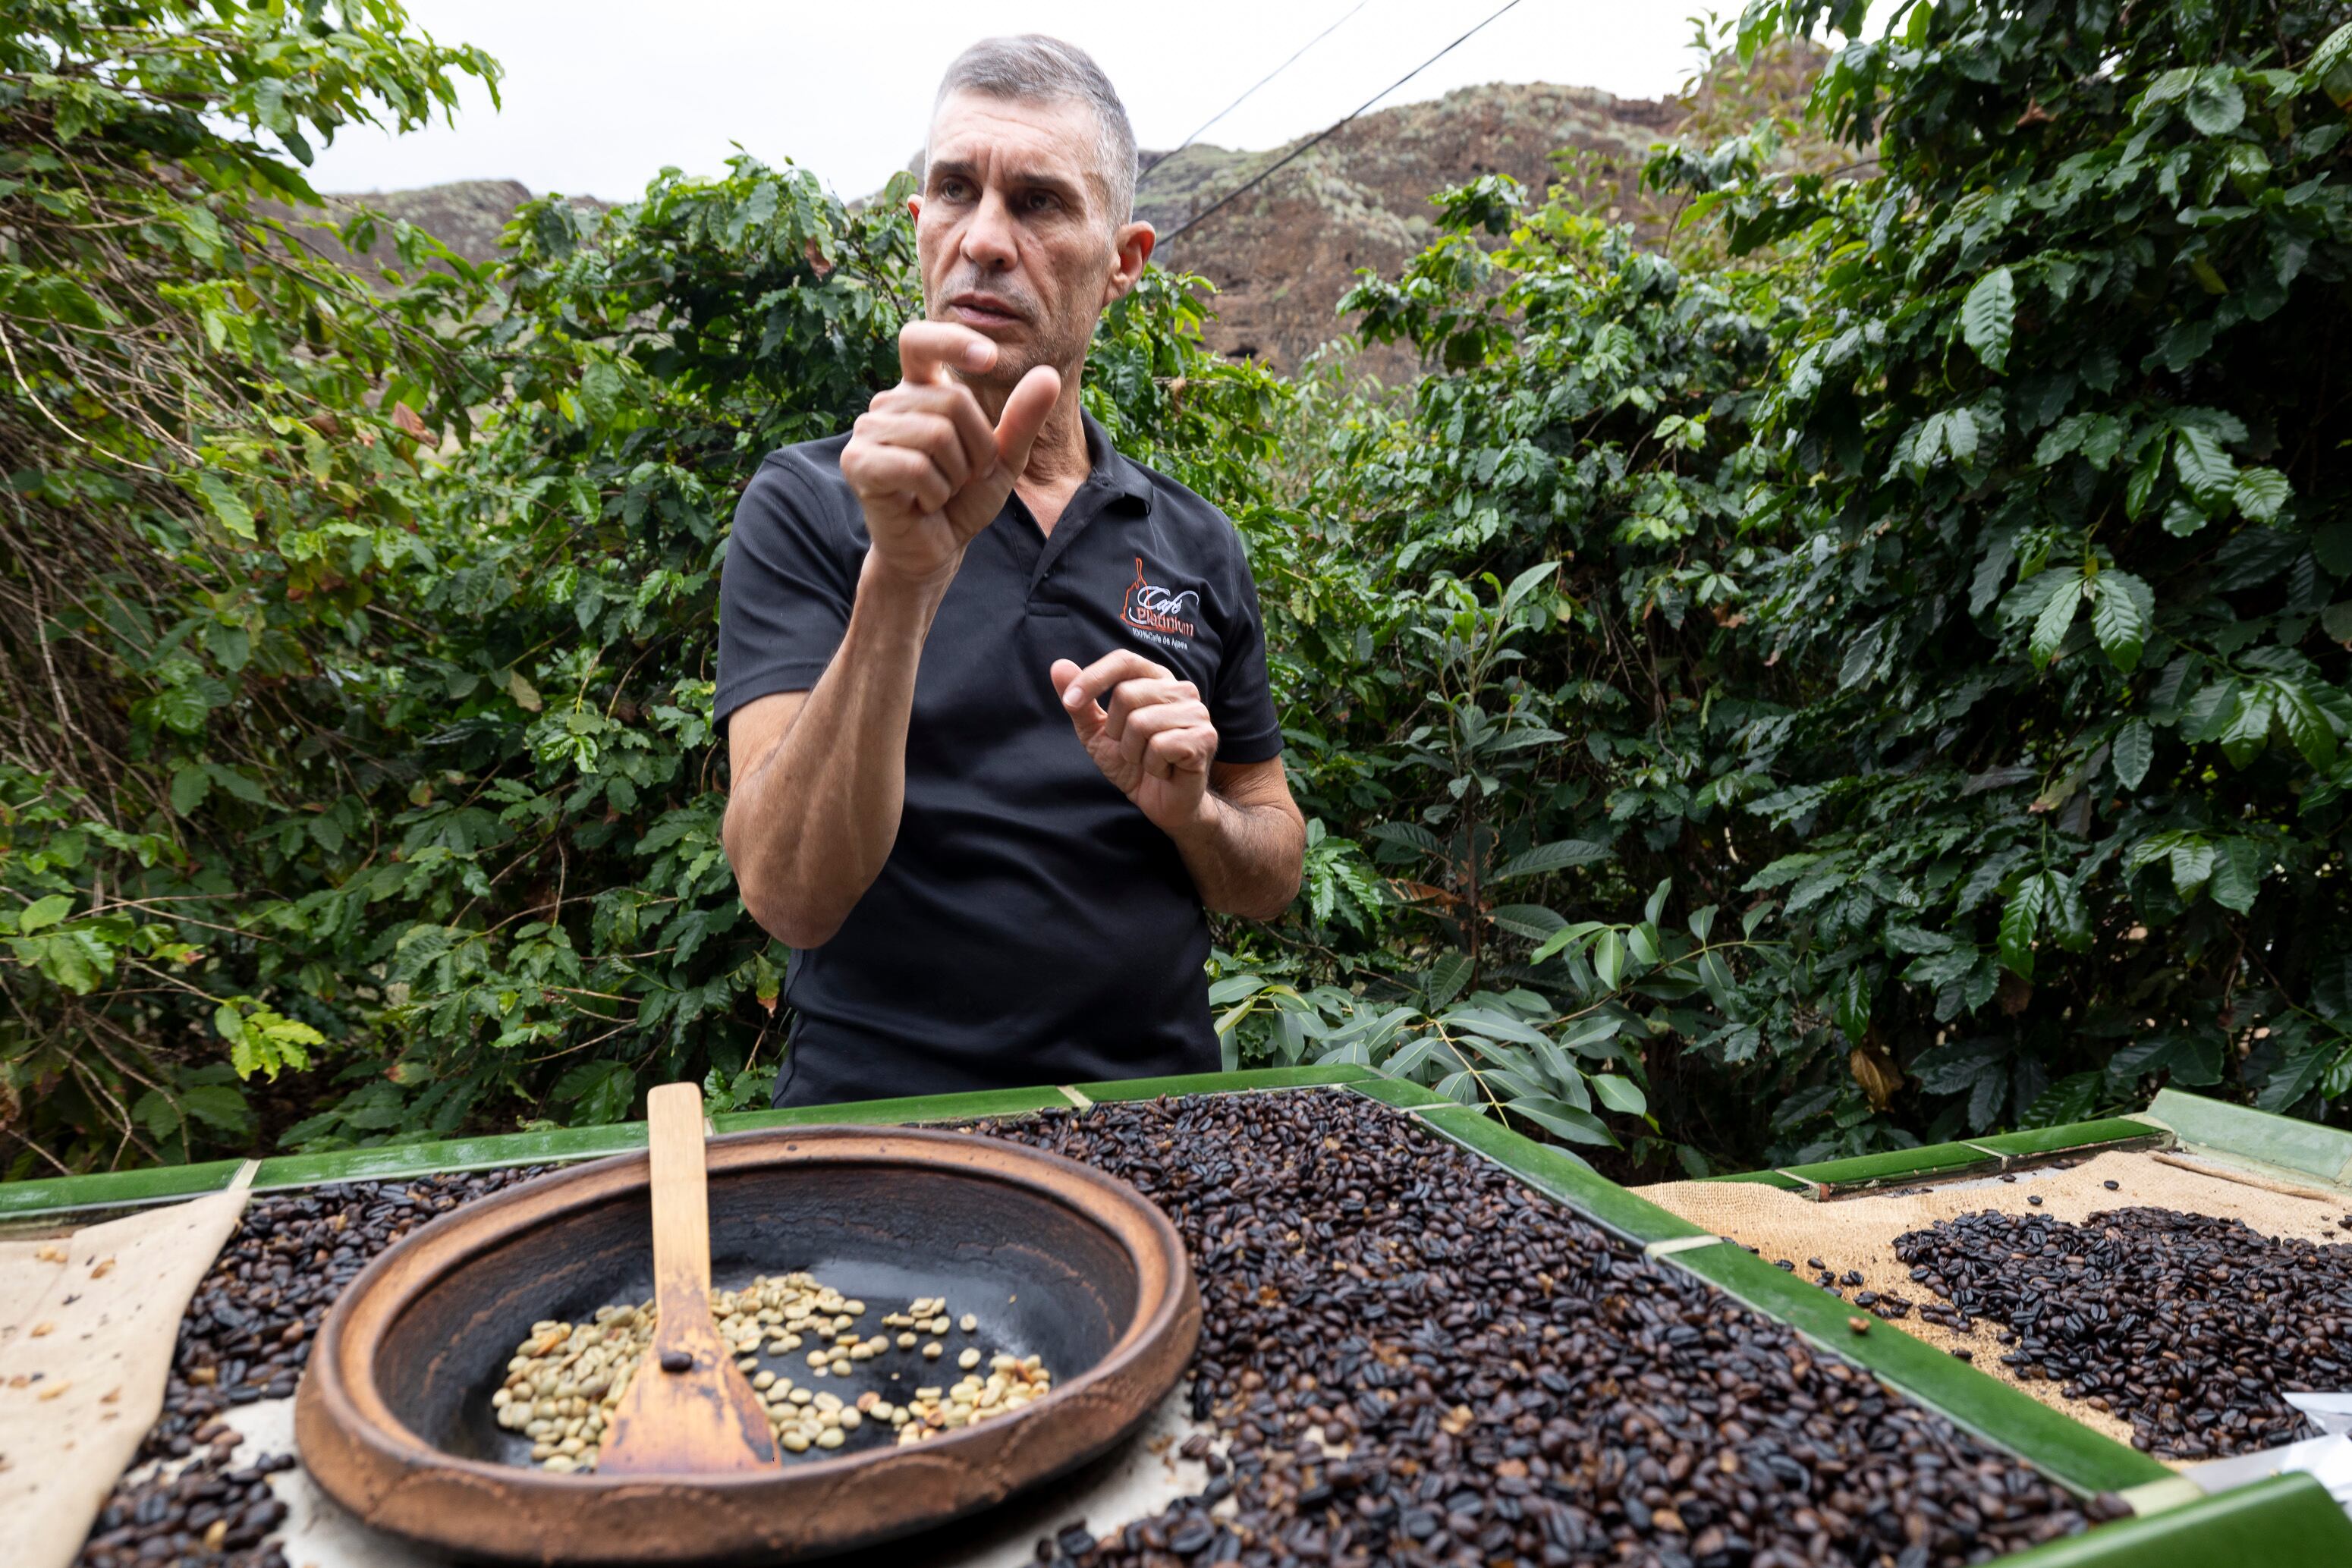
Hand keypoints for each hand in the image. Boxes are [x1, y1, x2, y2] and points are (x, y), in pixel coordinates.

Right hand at [841, 321, 1059, 588]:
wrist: (936, 550)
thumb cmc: (964, 500)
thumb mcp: (1003, 458)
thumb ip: (1023, 418)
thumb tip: (1048, 375)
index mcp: (918, 391)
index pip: (920, 341)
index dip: (951, 340)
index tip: (989, 359)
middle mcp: (888, 404)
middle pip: (951, 400)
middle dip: (976, 448)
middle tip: (963, 478)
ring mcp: (867, 431)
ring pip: (936, 433)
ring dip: (955, 475)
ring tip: (941, 492)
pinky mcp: (857, 462)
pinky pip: (915, 465)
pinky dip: (934, 492)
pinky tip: (923, 504)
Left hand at [1051, 650, 1218, 835]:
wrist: (1163, 803)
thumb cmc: (1134, 764)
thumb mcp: (1098, 733)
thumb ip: (1081, 702)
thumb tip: (1058, 666)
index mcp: (1157, 679)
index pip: (1124, 660)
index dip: (1093, 677)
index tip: (1070, 702)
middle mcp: (1181, 689)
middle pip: (1126, 694)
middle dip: (1117, 731)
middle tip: (1132, 749)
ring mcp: (1197, 712)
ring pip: (1141, 722)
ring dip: (1134, 752)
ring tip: (1148, 760)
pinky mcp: (1205, 738)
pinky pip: (1160, 746)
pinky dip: (1152, 765)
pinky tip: (1164, 770)